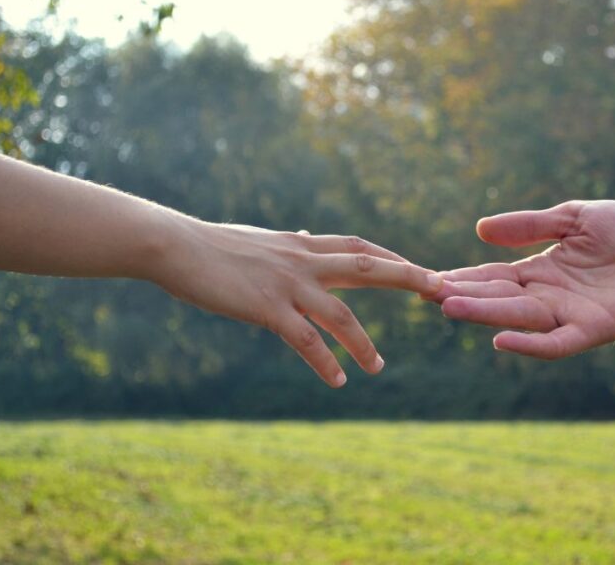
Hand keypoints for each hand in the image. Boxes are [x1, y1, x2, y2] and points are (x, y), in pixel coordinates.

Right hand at [152, 220, 442, 387]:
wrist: (173, 246)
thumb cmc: (213, 246)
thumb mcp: (261, 240)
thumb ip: (288, 243)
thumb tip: (304, 233)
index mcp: (302, 245)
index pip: (360, 247)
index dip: (394, 258)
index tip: (423, 270)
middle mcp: (303, 260)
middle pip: (368, 266)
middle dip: (408, 277)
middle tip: (441, 291)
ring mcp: (287, 284)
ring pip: (341, 314)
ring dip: (365, 342)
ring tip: (380, 368)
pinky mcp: (266, 308)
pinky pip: (305, 340)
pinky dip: (325, 361)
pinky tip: (338, 381)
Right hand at [430, 200, 614, 358]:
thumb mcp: (574, 217)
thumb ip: (530, 225)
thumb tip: (479, 230)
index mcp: (541, 270)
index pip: (493, 276)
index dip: (463, 277)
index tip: (426, 277)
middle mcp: (549, 297)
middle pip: (498, 298)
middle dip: (464, 296)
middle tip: (425, 293)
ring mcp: (570, 315)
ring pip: (519, 318)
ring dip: (484, 315)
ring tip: (449, 307)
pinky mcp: (595, 330)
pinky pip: (556, 343)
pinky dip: (530, 344)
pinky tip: (501, 340)